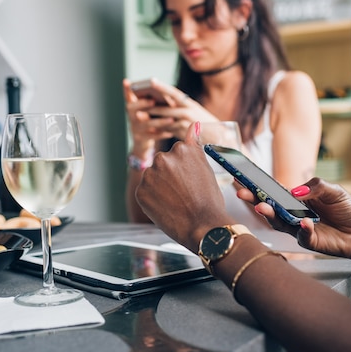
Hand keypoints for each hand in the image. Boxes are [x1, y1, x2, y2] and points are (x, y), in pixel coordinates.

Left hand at [122, 78, 218, 150]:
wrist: (216, 136)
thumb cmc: (201, 121)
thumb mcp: (192, 111)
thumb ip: (178, 107)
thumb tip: (161, 102)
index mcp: (189, 103)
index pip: (174, 93)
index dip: (162, 87)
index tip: (151, 81)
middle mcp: (188, 111)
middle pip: (166, 107)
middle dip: (151, 106)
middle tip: (137, 103)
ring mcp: (186, 123)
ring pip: (165, 119)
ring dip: (152, 118)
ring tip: (139, 116)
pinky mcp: (184, 133)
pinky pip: (169, 130)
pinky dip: (159, 129)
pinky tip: (149, 128)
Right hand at [123, 78, 174, 154]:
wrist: (142, 143)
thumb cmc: (149, 121)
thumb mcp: (148, 111)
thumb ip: (152, 102)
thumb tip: (166, 93)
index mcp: (133, 107)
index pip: (128, 96)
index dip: (126, 90)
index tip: (126, 81)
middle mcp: (131, 116)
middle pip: (132, 109)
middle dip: (143, 104)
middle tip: (153, 100)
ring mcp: (134, 128)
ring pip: (146, 124)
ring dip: (160, 121)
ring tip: (172, 119)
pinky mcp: (140, 139)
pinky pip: (152, 136)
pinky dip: (162, 134)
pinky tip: (171, 133)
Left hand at [135, 122, 235, 252]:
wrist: (204, 227)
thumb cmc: (209, 200)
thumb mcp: (206, 167)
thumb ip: (194, 145)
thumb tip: (194, 124)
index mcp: (182, 149)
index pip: (177, 154)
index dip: (185, 171)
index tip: (191, 183)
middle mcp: (164, 157)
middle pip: (163, 164)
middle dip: (170, 177)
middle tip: (185, 194)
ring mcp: (150, 175)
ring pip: (153, 177)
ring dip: (160, 187)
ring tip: (177, 202)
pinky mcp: (141, 191)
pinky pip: (145, 192)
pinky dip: (153, 200)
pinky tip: (167, 208)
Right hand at [237, 178, 350, 260]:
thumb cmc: (347, 209)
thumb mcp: (333, 190)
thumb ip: (315, 186)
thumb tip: (296, 191)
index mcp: (297, 199)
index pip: (274, 192)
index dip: (258, 186)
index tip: (243, 179)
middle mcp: (294, 214)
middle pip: (270, 208)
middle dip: (255, 200)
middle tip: (243, 194)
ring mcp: (299, 229)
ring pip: (279, 223)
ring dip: (270, 215)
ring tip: (263, 207)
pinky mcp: (309, 241)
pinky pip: (302, 235)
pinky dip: (303, 229)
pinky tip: (304, 223)